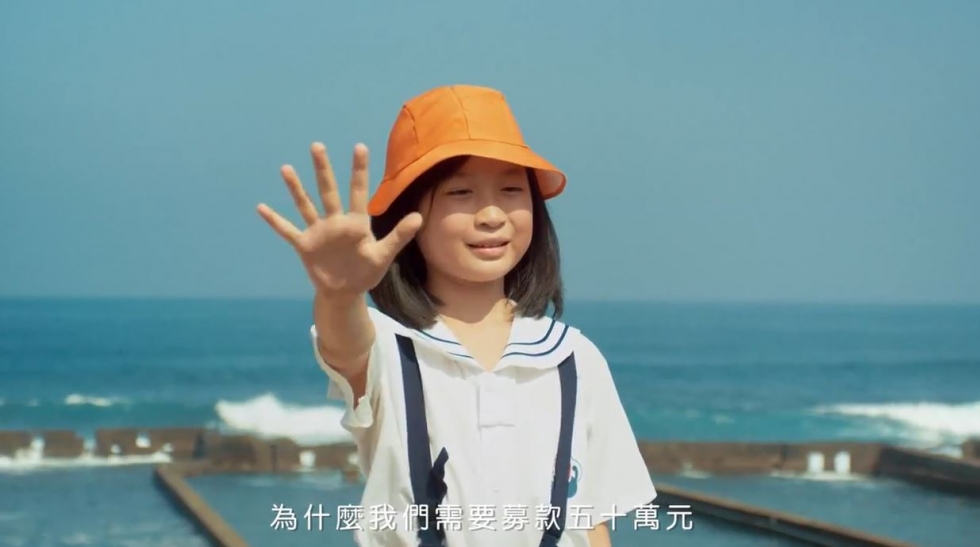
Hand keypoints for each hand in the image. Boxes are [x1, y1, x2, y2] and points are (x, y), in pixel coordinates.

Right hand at [257, 142, 422, 297]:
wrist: (345, 292)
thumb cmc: (366, 272)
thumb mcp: (384, 255)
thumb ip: (399, 236)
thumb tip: (419, 217)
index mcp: (356, 223)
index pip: (358, 192)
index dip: (359, 170)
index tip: (359, 147)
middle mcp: (335, 222)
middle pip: (328, 191)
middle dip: (323, 170)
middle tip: (317, 146)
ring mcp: (318, 232)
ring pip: (306, 205)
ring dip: (296, 188)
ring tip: (286, 168)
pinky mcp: (305, 245)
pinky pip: (287, 230)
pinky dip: (275, 220)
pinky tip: (261, 207)